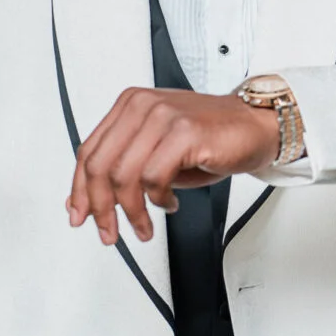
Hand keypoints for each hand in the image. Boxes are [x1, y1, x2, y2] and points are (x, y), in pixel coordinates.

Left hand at [64, 87, 284, 245]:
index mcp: (131, 104)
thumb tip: (88, 200)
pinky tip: (170, 203)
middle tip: (109, 231)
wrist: (256, 125)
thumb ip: (124, 167)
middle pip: (100, 165)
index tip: (80, 215)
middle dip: (100, 207)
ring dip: (132, 211)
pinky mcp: (185, 132)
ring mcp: (164, 116)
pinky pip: (154, 178)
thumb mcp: (157, 149)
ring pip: (124, 176)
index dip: (79, 189)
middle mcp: (143, 105)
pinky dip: (158, 200)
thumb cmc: (211, 136)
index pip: (89, 150)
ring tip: (143, 226)